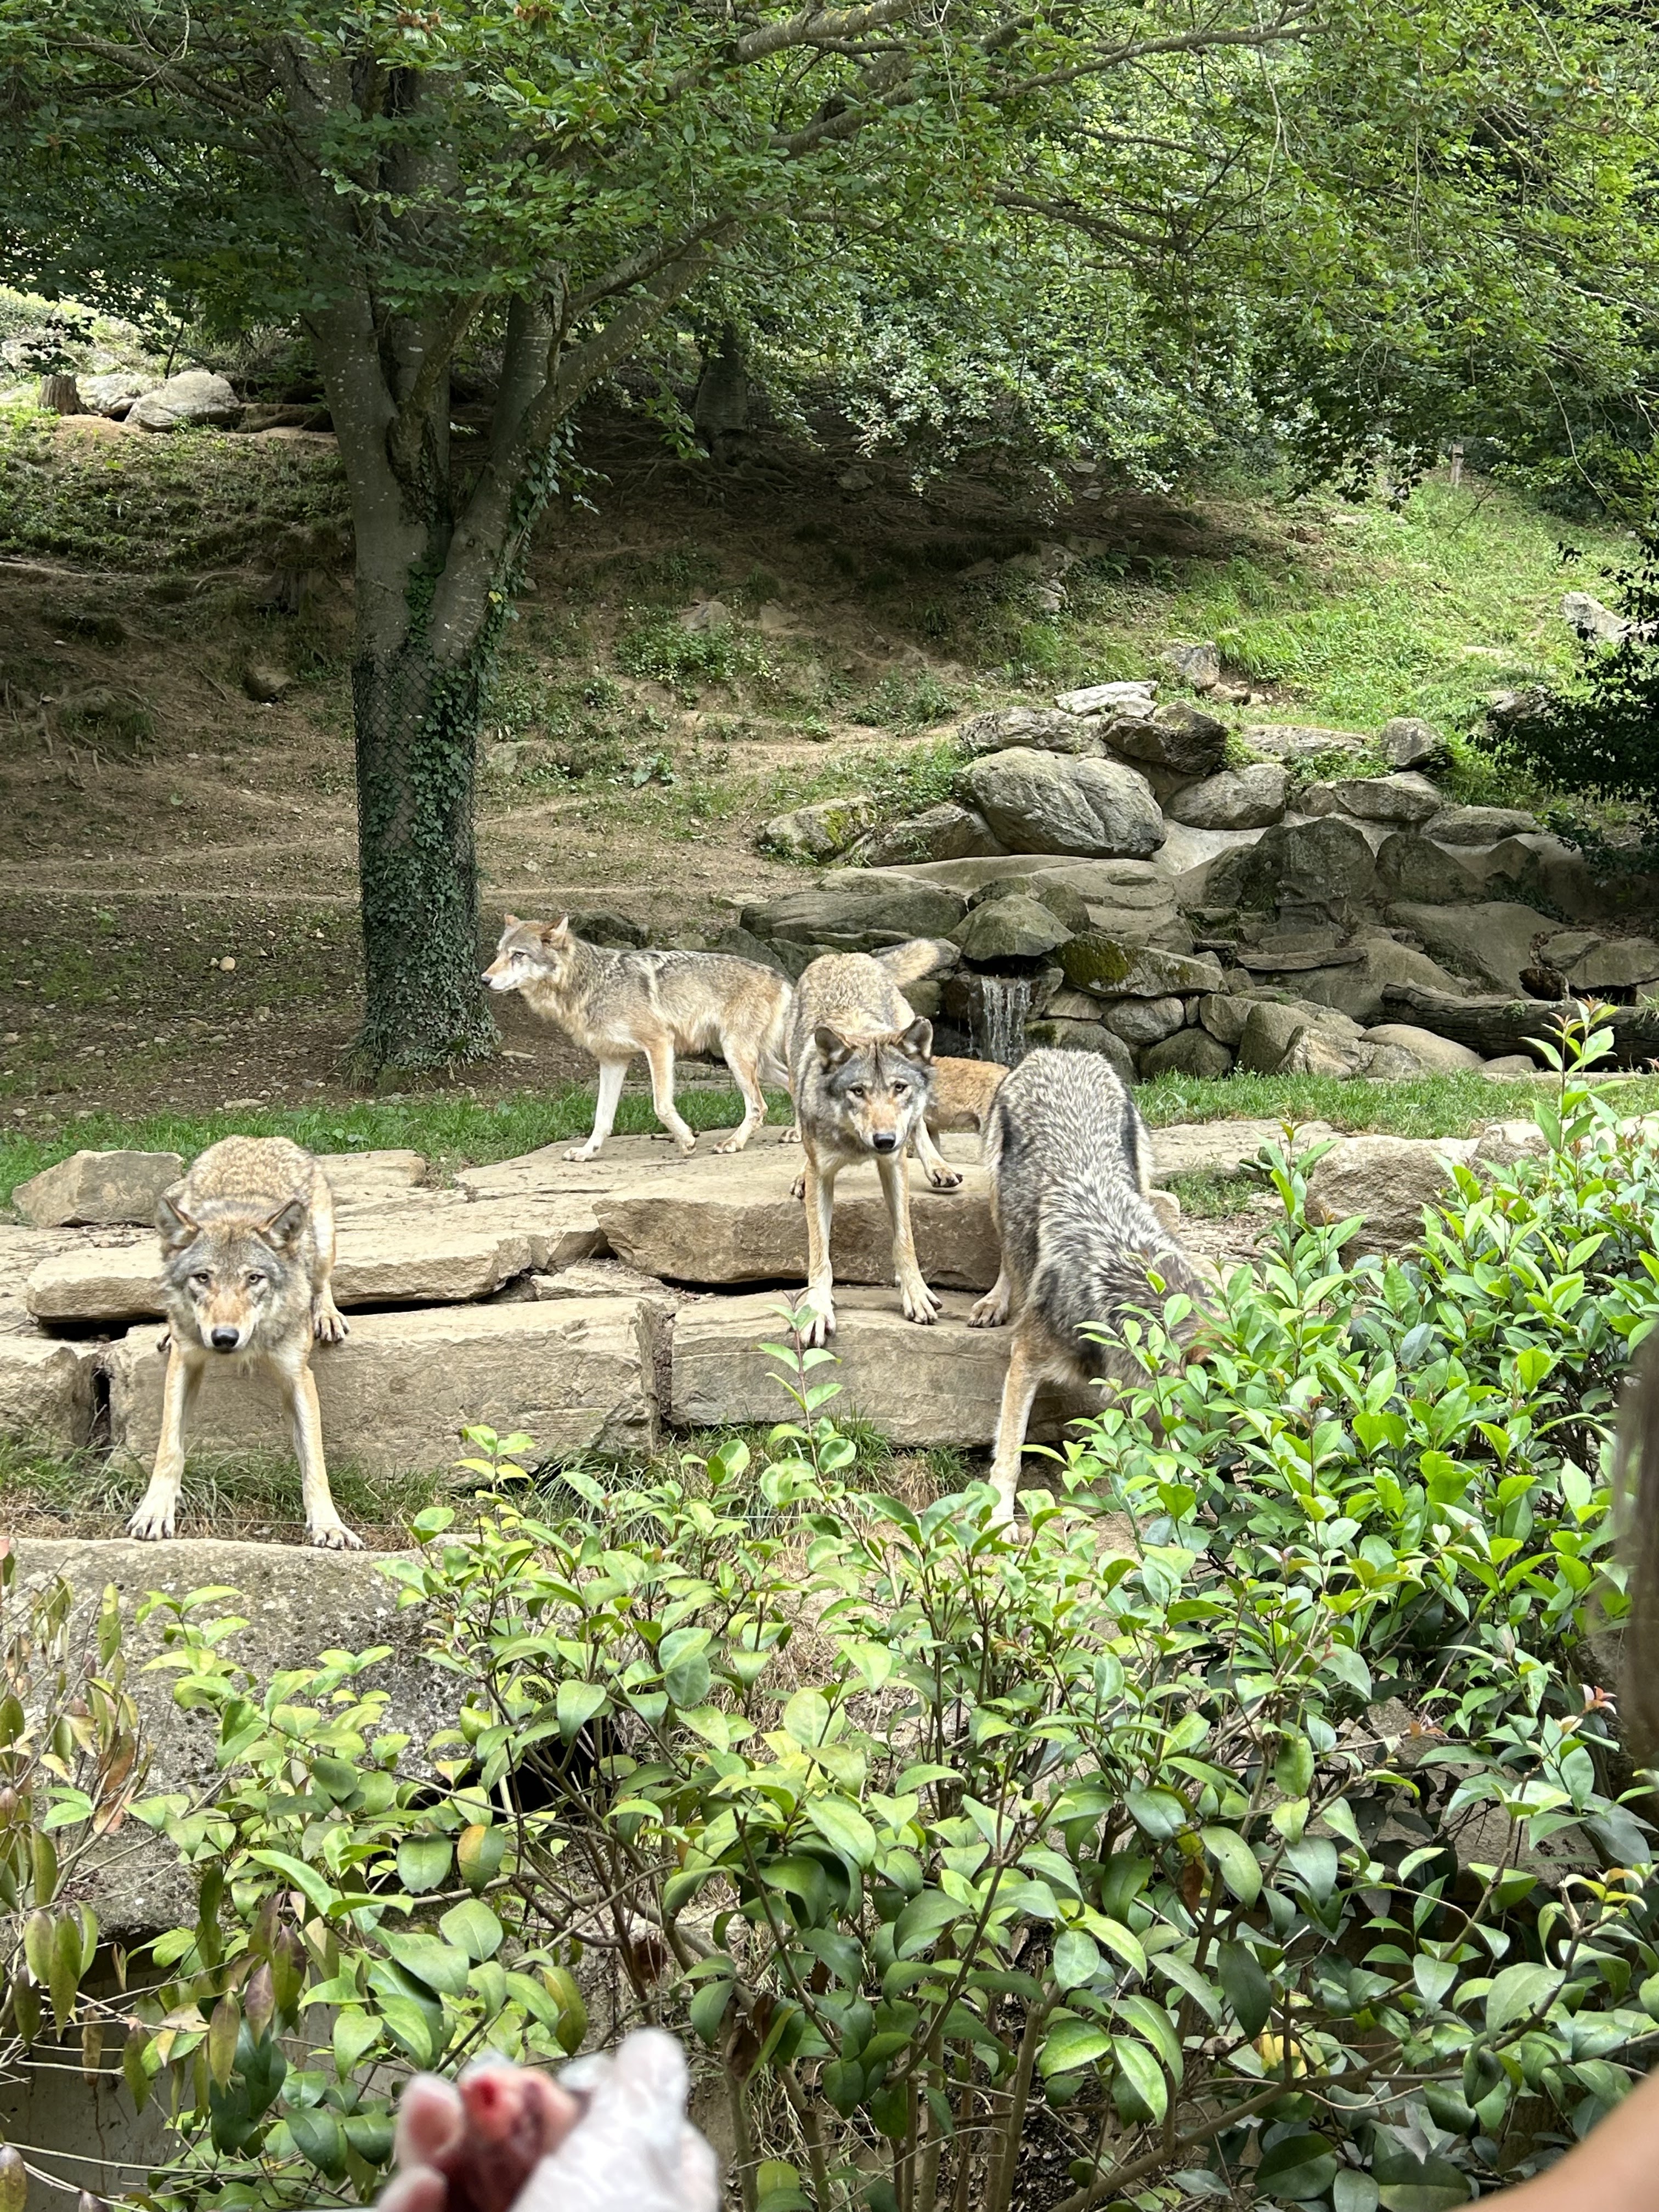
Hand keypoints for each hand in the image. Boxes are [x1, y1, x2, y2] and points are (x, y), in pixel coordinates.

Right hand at [379, 2034, 717, 2211]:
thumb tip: (649, 2052)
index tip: (559, 2082)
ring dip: (436, 2139)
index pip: (621, 2142)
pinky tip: (417, 2186)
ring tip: (425, 2108)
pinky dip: (407, 2205)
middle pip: (526, 2157)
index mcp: (640, 2208)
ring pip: (460, 2190)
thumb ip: (645, 2094)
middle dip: (490, 2107)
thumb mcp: (636, 2158)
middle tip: (477, 2085)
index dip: (585, 2099)